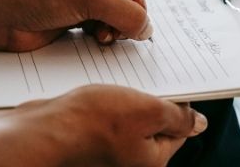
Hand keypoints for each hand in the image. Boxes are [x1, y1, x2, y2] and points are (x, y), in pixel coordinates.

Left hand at [0, 0, 153, 51]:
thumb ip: (125, 11)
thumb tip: (147, 29)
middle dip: (127, 7)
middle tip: (115, 22)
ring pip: (125, 8)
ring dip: (118, 24)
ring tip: (102, 33)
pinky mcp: (82, 12)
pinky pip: (112, 22)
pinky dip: (108, 32)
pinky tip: (94, 37)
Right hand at [0, 85, 207, 166]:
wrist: (41, 130)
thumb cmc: (90, 123)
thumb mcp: (148, 111)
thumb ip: (178, 117)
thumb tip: (199, 123)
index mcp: (152, 161)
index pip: (179, 128)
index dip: (177, 102)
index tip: (171, 82)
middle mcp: (131, 162)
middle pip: (153, 124)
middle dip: (148, 100)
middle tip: (140, 81)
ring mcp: (109, 154)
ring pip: (129, 120)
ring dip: (125, 99)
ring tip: (114, 88)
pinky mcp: (89, 144)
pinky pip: (106, 120)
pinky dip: (105, 104)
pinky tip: (96, 95)